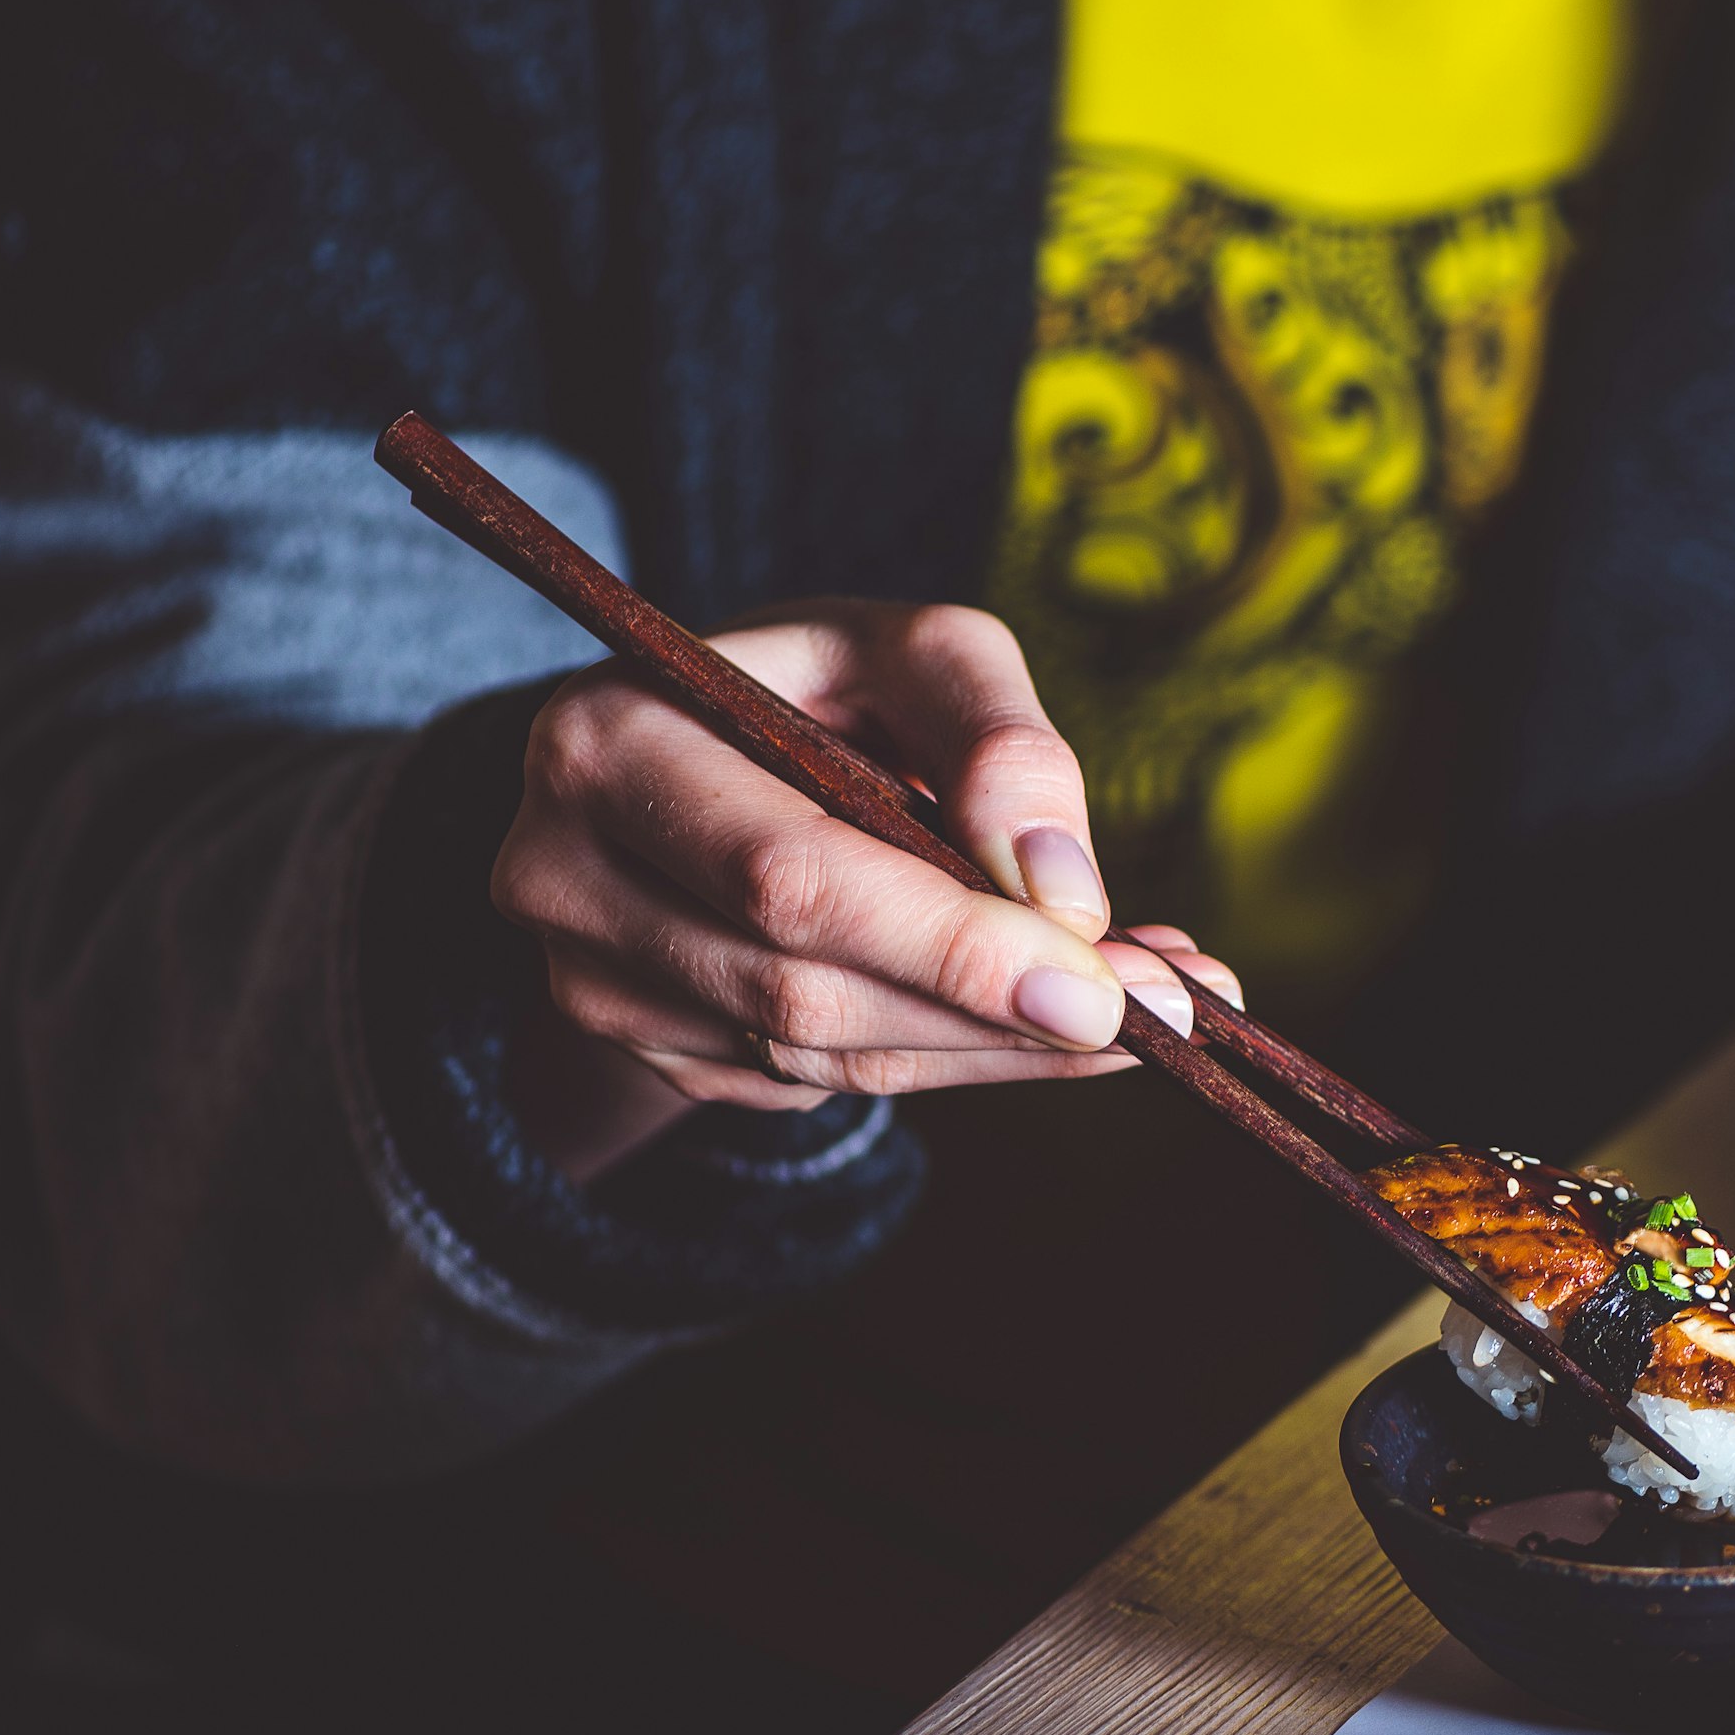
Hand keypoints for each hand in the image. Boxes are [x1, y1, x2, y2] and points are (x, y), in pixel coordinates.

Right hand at [493, 602, 1240, 1178]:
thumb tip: (1061, 888)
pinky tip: (1057, 1024)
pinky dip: (965, 1058)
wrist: (696, 768)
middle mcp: (567, 876)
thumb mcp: (909, 653)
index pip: (791, 876)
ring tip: (1151, 1009)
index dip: (954, 940)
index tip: (1111, 977)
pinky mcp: (654, 1051)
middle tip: (1167, 1012)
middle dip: (1000, 1007)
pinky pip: (830, 1081)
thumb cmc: (820, 692)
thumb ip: (996, 734)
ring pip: (828, 1053)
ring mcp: (596, 983)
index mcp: (608, 745)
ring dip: (1006, 1045)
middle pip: (807, 987)